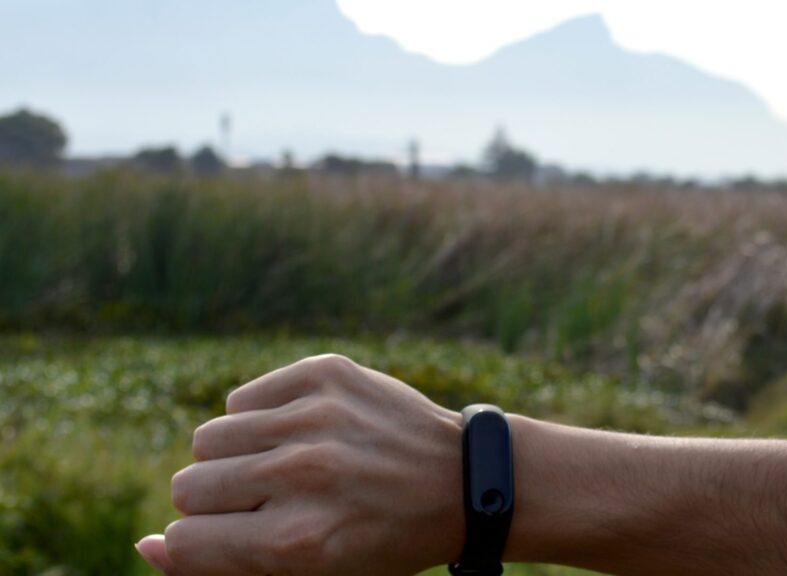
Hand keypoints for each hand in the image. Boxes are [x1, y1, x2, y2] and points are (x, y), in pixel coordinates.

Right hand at [135, 354, 464, 574]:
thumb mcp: (312, 572)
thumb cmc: (382, 537)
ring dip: (234, 457)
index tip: (231, 536)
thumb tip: (146, 546)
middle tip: (267, 503)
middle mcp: (303, 474)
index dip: (198, 542)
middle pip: (189, 486)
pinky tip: (300, 433)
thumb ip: (223, 567)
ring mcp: (315, 416)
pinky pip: (242, 398)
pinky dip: (260, 419)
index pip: (187, 540)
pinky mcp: (325, 374)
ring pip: (209, 438)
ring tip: (282, 466)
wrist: (461, 478)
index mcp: (299, 540)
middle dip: (215, 501)